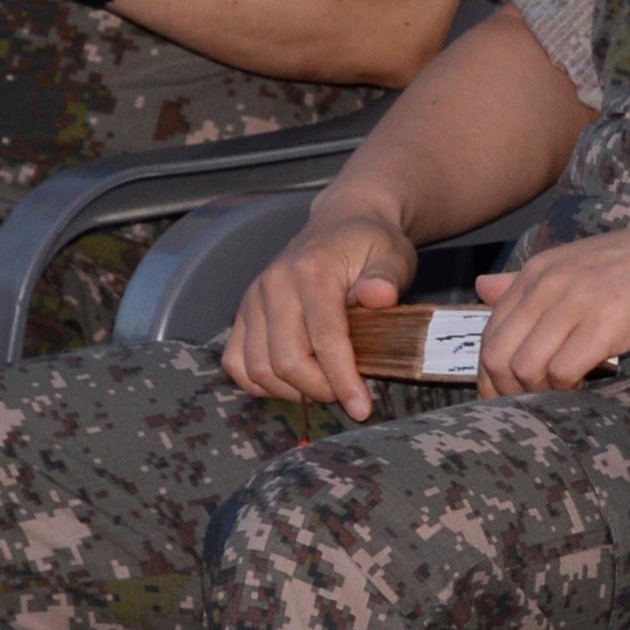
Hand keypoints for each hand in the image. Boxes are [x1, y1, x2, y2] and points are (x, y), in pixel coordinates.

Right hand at [224, 206, 421, 421]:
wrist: (343, 221)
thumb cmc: (371, 244)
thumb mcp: (392, 255)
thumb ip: (387, 277)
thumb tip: (380, 297)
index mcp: (312, 270)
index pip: (325, 339)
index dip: (343, 380)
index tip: (362, 408)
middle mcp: (274, 284)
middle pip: (286, 360)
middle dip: (319, 389)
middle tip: (348, 395)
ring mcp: (253, 299)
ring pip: (258, 368)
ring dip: (292, 391)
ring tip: (325, 388)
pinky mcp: (242, 313)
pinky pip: (237, 362)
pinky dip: (261, 384)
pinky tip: (292, 383)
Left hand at [470, 220, 629, 395]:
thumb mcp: (574, 262)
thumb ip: (526, 281)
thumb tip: (482, 288)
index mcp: (537, 272)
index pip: (490, 333)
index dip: (491, 374)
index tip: (507, 396)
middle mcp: (548, 285)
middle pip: (497, 355)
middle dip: (506, 392)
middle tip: (528, 408)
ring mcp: (575, 303)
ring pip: (525, 368)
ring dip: (537, 394)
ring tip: (560, 397)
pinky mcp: (605, 324)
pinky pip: (562, 373)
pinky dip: (566, 391)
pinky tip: (584, 389)